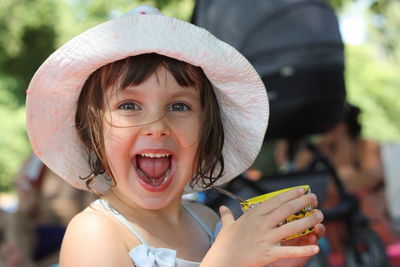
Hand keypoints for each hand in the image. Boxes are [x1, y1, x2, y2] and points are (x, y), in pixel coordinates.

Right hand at [202, 188, 323, 266]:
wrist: (222, 261)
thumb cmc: (224, 244)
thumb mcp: (226, 226)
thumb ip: (227, 216)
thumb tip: (222, 208)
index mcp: (253, 215)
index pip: (275, 201)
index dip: (289, 194)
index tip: (300, 190)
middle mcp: (261, 224)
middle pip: (286, 210)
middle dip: (302, 202)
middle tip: (314, 198)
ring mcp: (265, 238)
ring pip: (291, 227)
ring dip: (308, 221)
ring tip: (319, 216)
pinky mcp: (268, 253)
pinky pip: (289, 251)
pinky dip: (303, 250)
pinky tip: (315, 248)